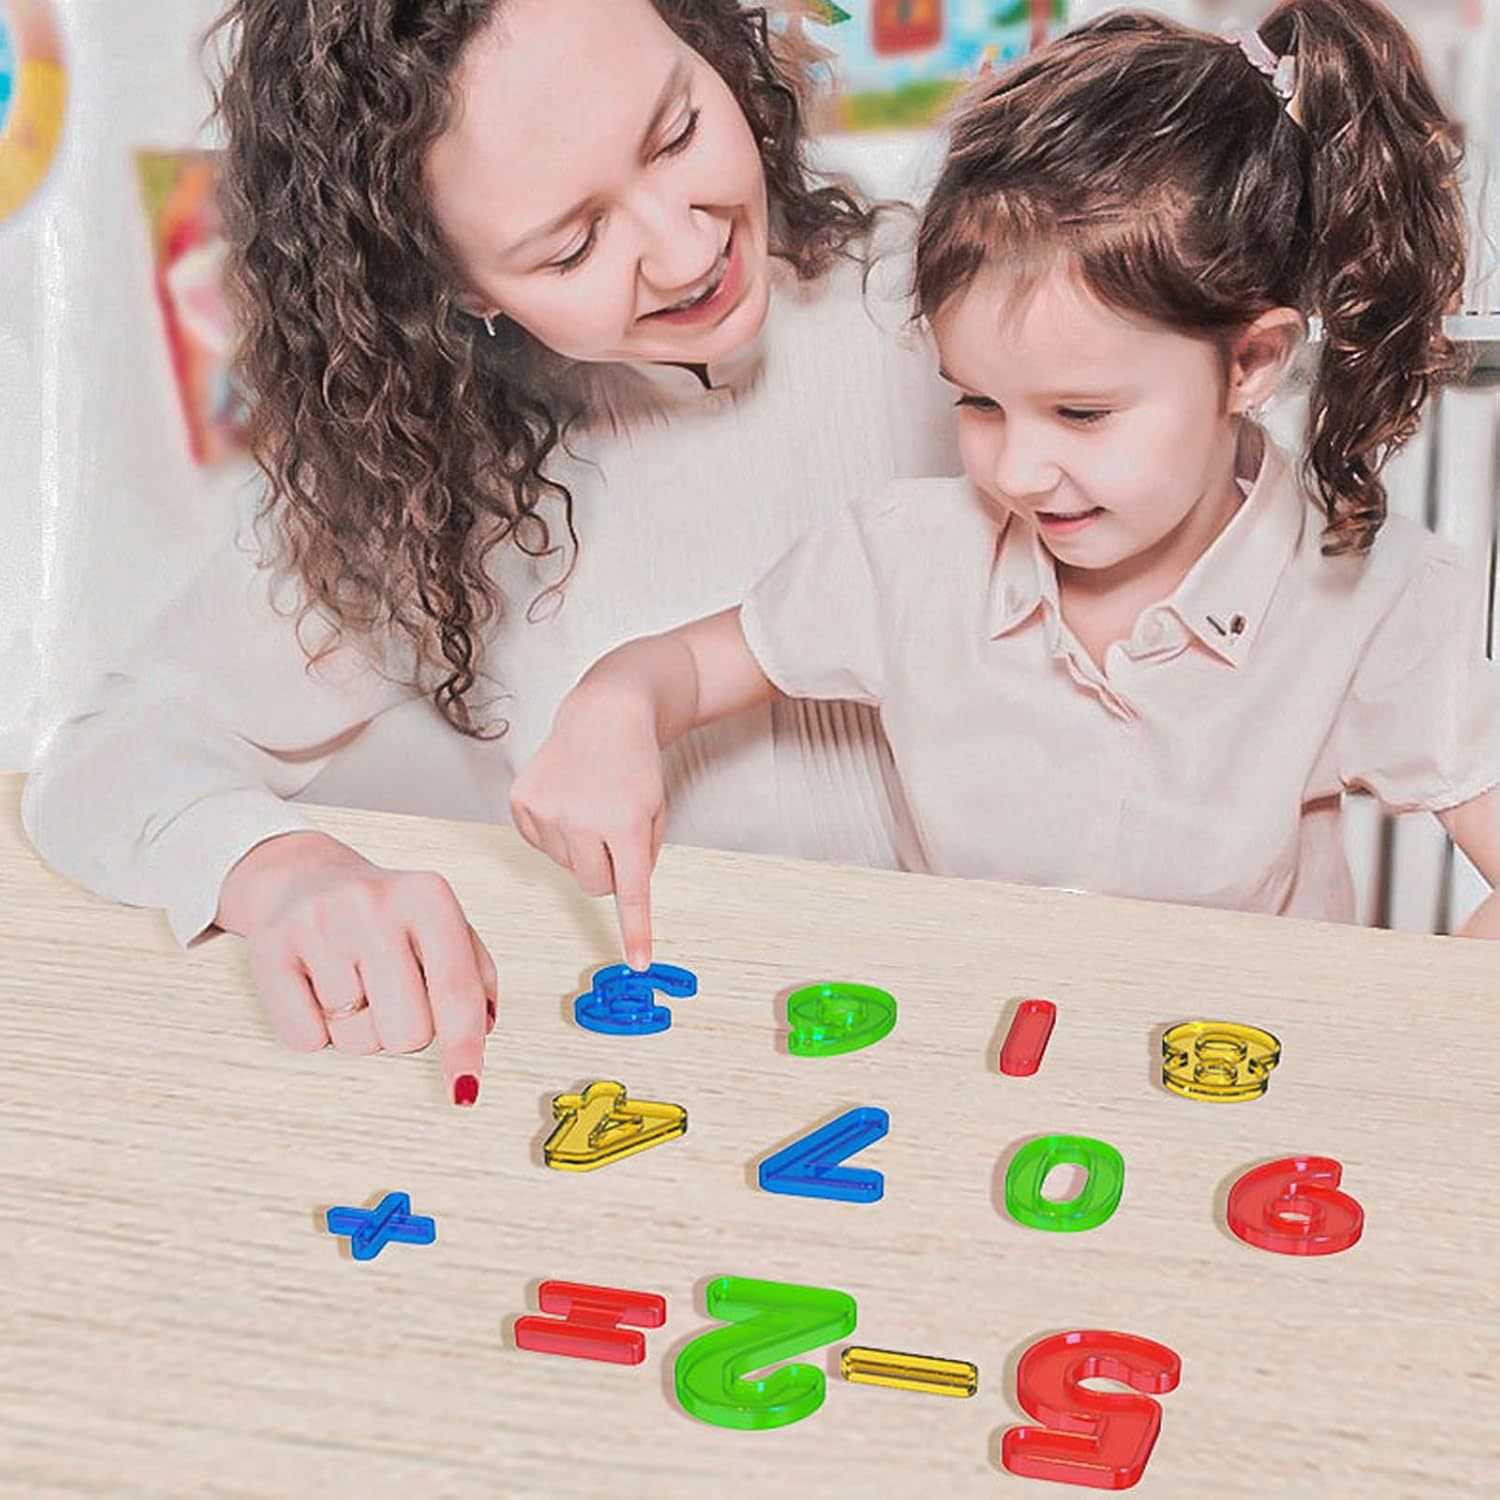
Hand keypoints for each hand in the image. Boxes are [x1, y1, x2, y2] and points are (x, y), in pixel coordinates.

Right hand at [215, 831, 495, 1104]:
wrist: (307, 878)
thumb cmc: (390, 918)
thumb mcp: (442, 928)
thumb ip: (475, 975)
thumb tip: (484, 1028)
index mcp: (428, 897)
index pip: (456, 991)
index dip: (464, 1049)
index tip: (464, 1092)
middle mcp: (373, 904)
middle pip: (408, 1033)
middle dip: (405, 1032)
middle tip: (389, 995)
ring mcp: (319, 923)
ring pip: (357, 1040)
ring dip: (359, 1029)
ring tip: (351, 982)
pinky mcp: (270, 948)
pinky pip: (305, 1039)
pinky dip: (314, 1030)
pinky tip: (316, 988)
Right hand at [509, 688, 664, 969]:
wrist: (605, 715)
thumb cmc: (635, 765)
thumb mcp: (655, 810)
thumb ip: (643, 856)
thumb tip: (619, 895)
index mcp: (624, 822)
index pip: (632, 890)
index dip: (634, 930)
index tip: (637, 961)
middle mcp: (582, 819)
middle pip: (594, 885)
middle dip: (606, 870)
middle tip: (613, 835)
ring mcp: (547, 810)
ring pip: (566, 866)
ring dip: (581, 847)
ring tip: (590, 806)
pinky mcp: (522, 802)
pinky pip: (540, 846)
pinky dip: (555, 833)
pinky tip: (567, 802)